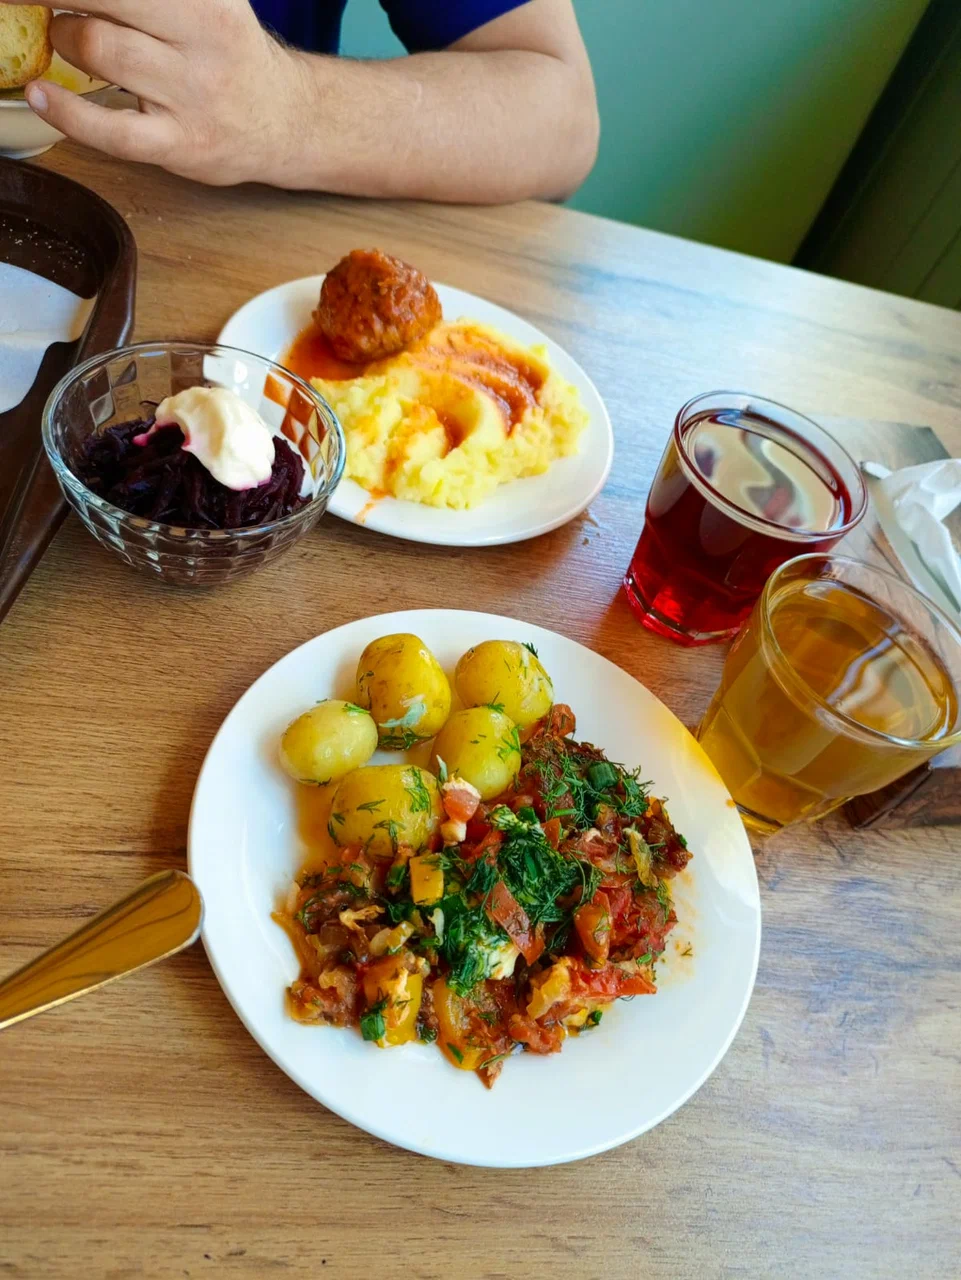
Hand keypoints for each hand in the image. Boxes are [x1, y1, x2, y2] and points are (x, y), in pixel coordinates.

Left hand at [8, 0, 303, 184]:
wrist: (282, 121)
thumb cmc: (227, 54)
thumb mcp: (203, 2)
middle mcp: (205, 38)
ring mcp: (193, 95)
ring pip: (100, 50)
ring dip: (63, 38)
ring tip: (66, 38)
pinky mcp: (180, 144)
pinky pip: (111, 131)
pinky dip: (66, 112)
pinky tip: (40, 95)